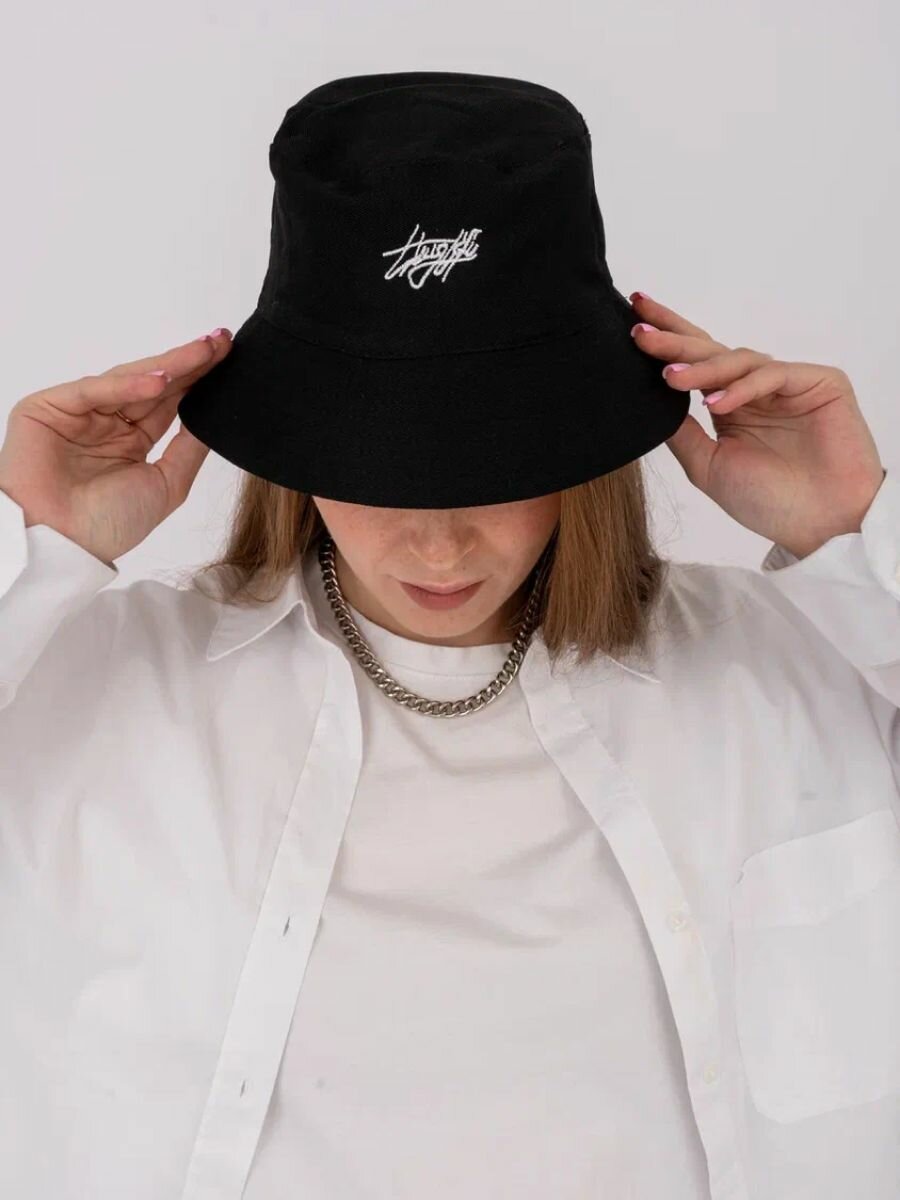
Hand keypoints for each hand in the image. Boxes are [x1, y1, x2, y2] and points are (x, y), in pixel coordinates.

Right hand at [0, 328, 232, 566]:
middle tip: (221, 342)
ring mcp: (79, 413)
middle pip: (152, 385)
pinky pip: (94, 391)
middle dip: (188, 364)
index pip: (169, 402)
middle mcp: (106, 422)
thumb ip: (189, 448)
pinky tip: (161, 380)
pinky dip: (127, 385)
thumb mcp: (167, 485)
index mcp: (131, 441)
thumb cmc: (107, 525)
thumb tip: (213, 418)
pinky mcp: (49, 407)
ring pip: (127, 380)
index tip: (227, 359)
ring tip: (203, 353)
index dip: (198, 380)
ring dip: (167, 366)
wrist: (62, 545)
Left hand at [628, 292, 884, 559]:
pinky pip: (772, 375)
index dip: (667, 343)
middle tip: (639, 332)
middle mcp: (756, 389)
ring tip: (670, 377)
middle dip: (674, 340)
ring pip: (738, 360)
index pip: (695, 364)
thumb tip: (646, 401)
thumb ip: (679, 432)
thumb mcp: (707, 466)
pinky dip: (742, 387)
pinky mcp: (819, 382)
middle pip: (711, 351)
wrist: (820, 526)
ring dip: (701, 368)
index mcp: (730, 404)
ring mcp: (787, 383)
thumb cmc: (768, 501)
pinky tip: (715, 403)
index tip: (632, 327)